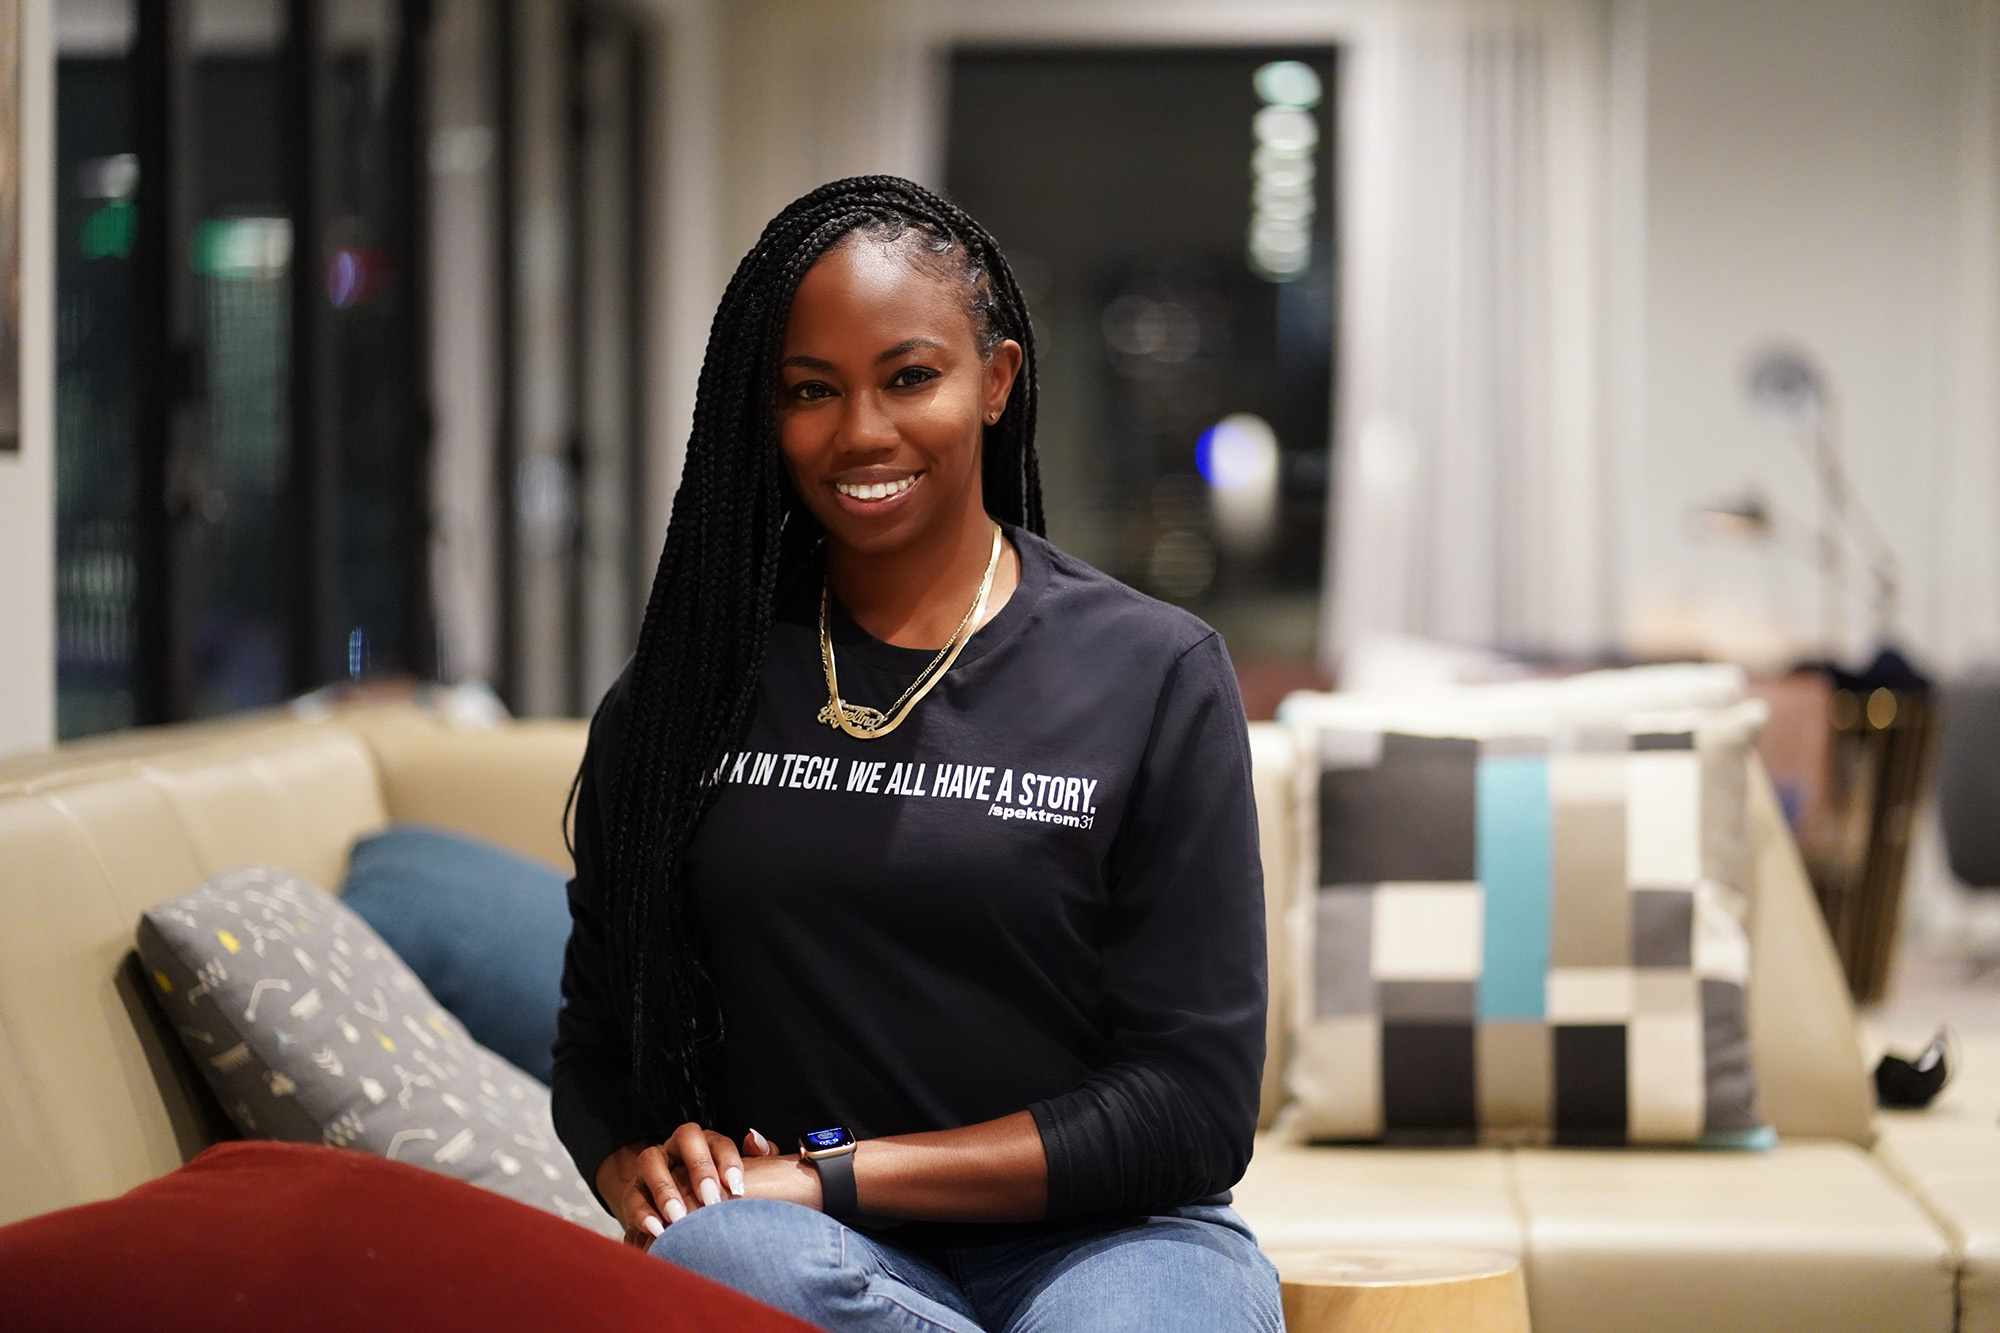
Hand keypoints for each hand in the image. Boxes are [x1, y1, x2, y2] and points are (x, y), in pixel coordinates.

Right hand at [599, 1125, 783, 1247]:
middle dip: (699, 1167)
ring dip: (665, 1188)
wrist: (681, 1217)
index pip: (716, 1140)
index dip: (727, 1160)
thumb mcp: (738, 1182)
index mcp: (705, 1143)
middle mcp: (677, 1148)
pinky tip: (658, 1230)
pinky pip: (633, 1196)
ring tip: (679, 1218)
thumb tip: (754, 1138)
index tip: (738, 1189)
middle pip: (685, 1138)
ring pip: (650, 1161)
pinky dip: (643, 1213)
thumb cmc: (719, 1199)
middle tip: (711, 1200)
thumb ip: (757, 1160)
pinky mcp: (633, 1192)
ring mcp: (651, 1168)